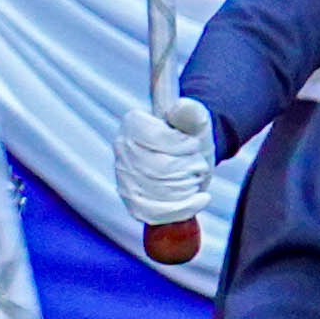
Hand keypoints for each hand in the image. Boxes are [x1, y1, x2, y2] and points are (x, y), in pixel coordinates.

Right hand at [112, 96, 214, 233]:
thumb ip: (191, 113)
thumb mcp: (197, 121)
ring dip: (189, 186)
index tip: (192, 144)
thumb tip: (182, 106)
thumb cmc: (192, 137)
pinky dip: (183, 208)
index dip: (182, 145)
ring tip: (192, 177)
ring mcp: (124, 177)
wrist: (190, 160)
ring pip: (164, 191)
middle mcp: (122, 149)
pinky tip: (195, 199)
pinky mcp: (132, 202)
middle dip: (189, 168)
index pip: (159, 139)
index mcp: (134, 124)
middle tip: (195, 162)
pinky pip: (159, 212)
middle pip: (163, 168)